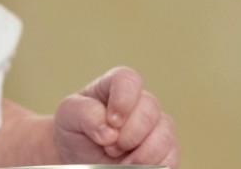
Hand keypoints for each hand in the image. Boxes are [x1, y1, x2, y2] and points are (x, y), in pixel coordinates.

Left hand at [54, 66, 177, 166]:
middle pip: (149, 108)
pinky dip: (154, 166)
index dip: (123, 100)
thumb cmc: (76, 130)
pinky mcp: (166, 149)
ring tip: (121, 163)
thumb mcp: (68, 116)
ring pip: (164, 133)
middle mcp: (139, 102)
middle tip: (109, 147)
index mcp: (114, 86)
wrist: (82, 159)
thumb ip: (84, 114)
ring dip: (142, 153)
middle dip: (129, 133)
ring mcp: (156, 125)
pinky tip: (134, 168)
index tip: (112, 122)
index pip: (128, 79)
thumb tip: (109, 131)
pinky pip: (172, 156)